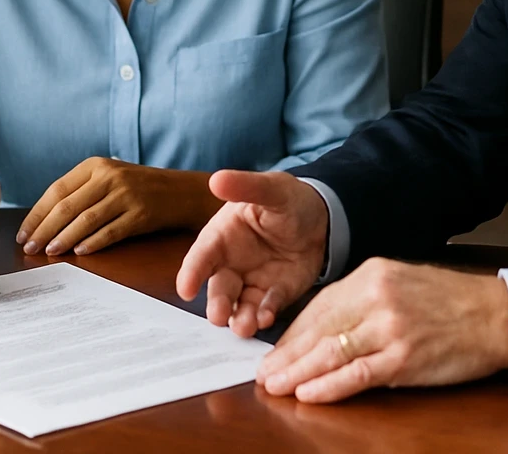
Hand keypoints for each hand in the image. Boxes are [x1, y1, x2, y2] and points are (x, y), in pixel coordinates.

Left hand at [16, 157, 217, 255]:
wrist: (181, 191)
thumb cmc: (138, 188)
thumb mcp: (110, 177)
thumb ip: (82, 190)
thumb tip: (43, 219)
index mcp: (96, 165)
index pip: (57, 189)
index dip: (37, 213)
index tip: (23, 232)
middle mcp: (110, 176)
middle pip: (67, 206)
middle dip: (44, 229)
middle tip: (29, 247)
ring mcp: (127, 195)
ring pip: (85, 220)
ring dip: (63, 238)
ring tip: (49, 252)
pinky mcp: (141, 214)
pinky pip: (110, 231)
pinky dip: (92, 243)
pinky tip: (79, 251)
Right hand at [175, 170, 328, 337]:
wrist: (323, 218)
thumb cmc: (287, 199)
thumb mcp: (270, 188)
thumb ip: (245, 187)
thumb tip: (216, 179)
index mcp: (223, 236)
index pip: (202, 256)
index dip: (192, 272)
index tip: (185, 289)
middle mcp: (232, 263)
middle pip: (219, 288)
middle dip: (218, 304)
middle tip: (219, 317)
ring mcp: (253, 282)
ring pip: (240, 305)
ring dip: (240, 318)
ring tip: (244, 327)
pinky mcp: (275, 294)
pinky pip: (267, 308)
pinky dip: (265, 315)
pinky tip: (266, 318)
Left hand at [257, 258, 507, 402]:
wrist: (497, 314)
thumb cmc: (450, 301)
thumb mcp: (400, 282)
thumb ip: (362, 300)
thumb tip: (323, 328)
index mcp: (372, 274)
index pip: (319, 306)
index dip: (292, 333)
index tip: (274, 351)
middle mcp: (376, 297)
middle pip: (318, 329)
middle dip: (286, 354)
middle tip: (263, 373)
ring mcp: (390, 328)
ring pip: (331, 353)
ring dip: (298, 373)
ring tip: (275, 386)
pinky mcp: (405, 358)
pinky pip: (358, 374)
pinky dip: (329, 387)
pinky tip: (309, 394)